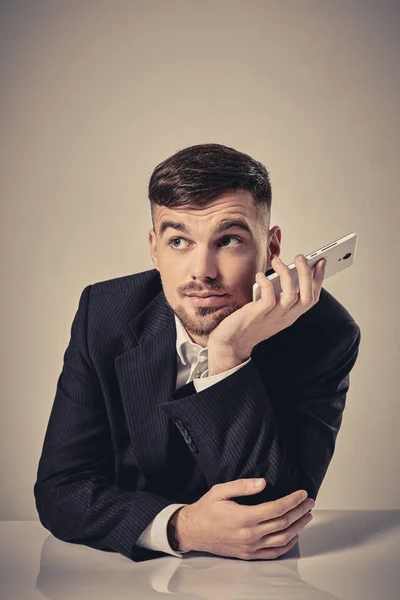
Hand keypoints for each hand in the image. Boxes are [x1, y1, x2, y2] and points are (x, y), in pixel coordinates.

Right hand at [172, 478, 314, 559]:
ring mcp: (250, 547)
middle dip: (299, 511)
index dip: (292, 501)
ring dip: (298, 527)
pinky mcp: (249, 554)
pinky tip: (294, 535)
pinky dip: (288, 545)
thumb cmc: (206, 509)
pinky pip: (273, 553)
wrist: (193, 531)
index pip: (276, 509)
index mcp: (244, 517)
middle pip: (283, 524)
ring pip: (282, 539)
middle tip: (309, 502)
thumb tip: (263, 483)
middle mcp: (249, 534)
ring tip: (306, 516)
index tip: (302, 493)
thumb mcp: (221, 490)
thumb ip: (243, 486)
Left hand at [207, 255, 326, 366]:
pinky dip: (266, 283)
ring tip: (277, 260)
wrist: (230, 342)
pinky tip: (260, 276)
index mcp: (290, 315)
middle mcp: (285, 317)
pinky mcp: (257, 316)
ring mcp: (272, 317)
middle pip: (307, 296)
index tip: (321, 262)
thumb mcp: (269, 309)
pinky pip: (268, 298)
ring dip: (286, 274)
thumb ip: (278, 295)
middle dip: (307, 274)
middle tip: (301, 257)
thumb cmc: (248, 323)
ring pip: (291, 295)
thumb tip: (284, 270)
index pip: (312, 298)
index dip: (319, 280)